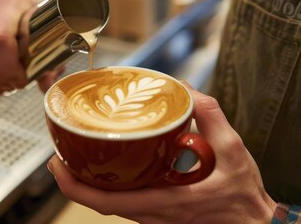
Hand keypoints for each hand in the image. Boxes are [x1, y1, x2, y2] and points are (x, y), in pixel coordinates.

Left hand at [47, 86, 276, 223]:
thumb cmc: (244, 195)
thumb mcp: (233, 150)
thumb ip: (210, 116)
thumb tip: (185, 88)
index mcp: (166, 202)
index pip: (106, 202)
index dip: (73, 186)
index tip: (56, 164)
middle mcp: (154, 216)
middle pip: (100, 204)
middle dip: (73, 180)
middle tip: (59, 153)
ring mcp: (155, 219)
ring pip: (111, 205)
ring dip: (90, 184)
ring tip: (78, 155)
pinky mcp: (160, 217)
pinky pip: (126, 203)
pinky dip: (110, 187)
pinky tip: (110, 166)